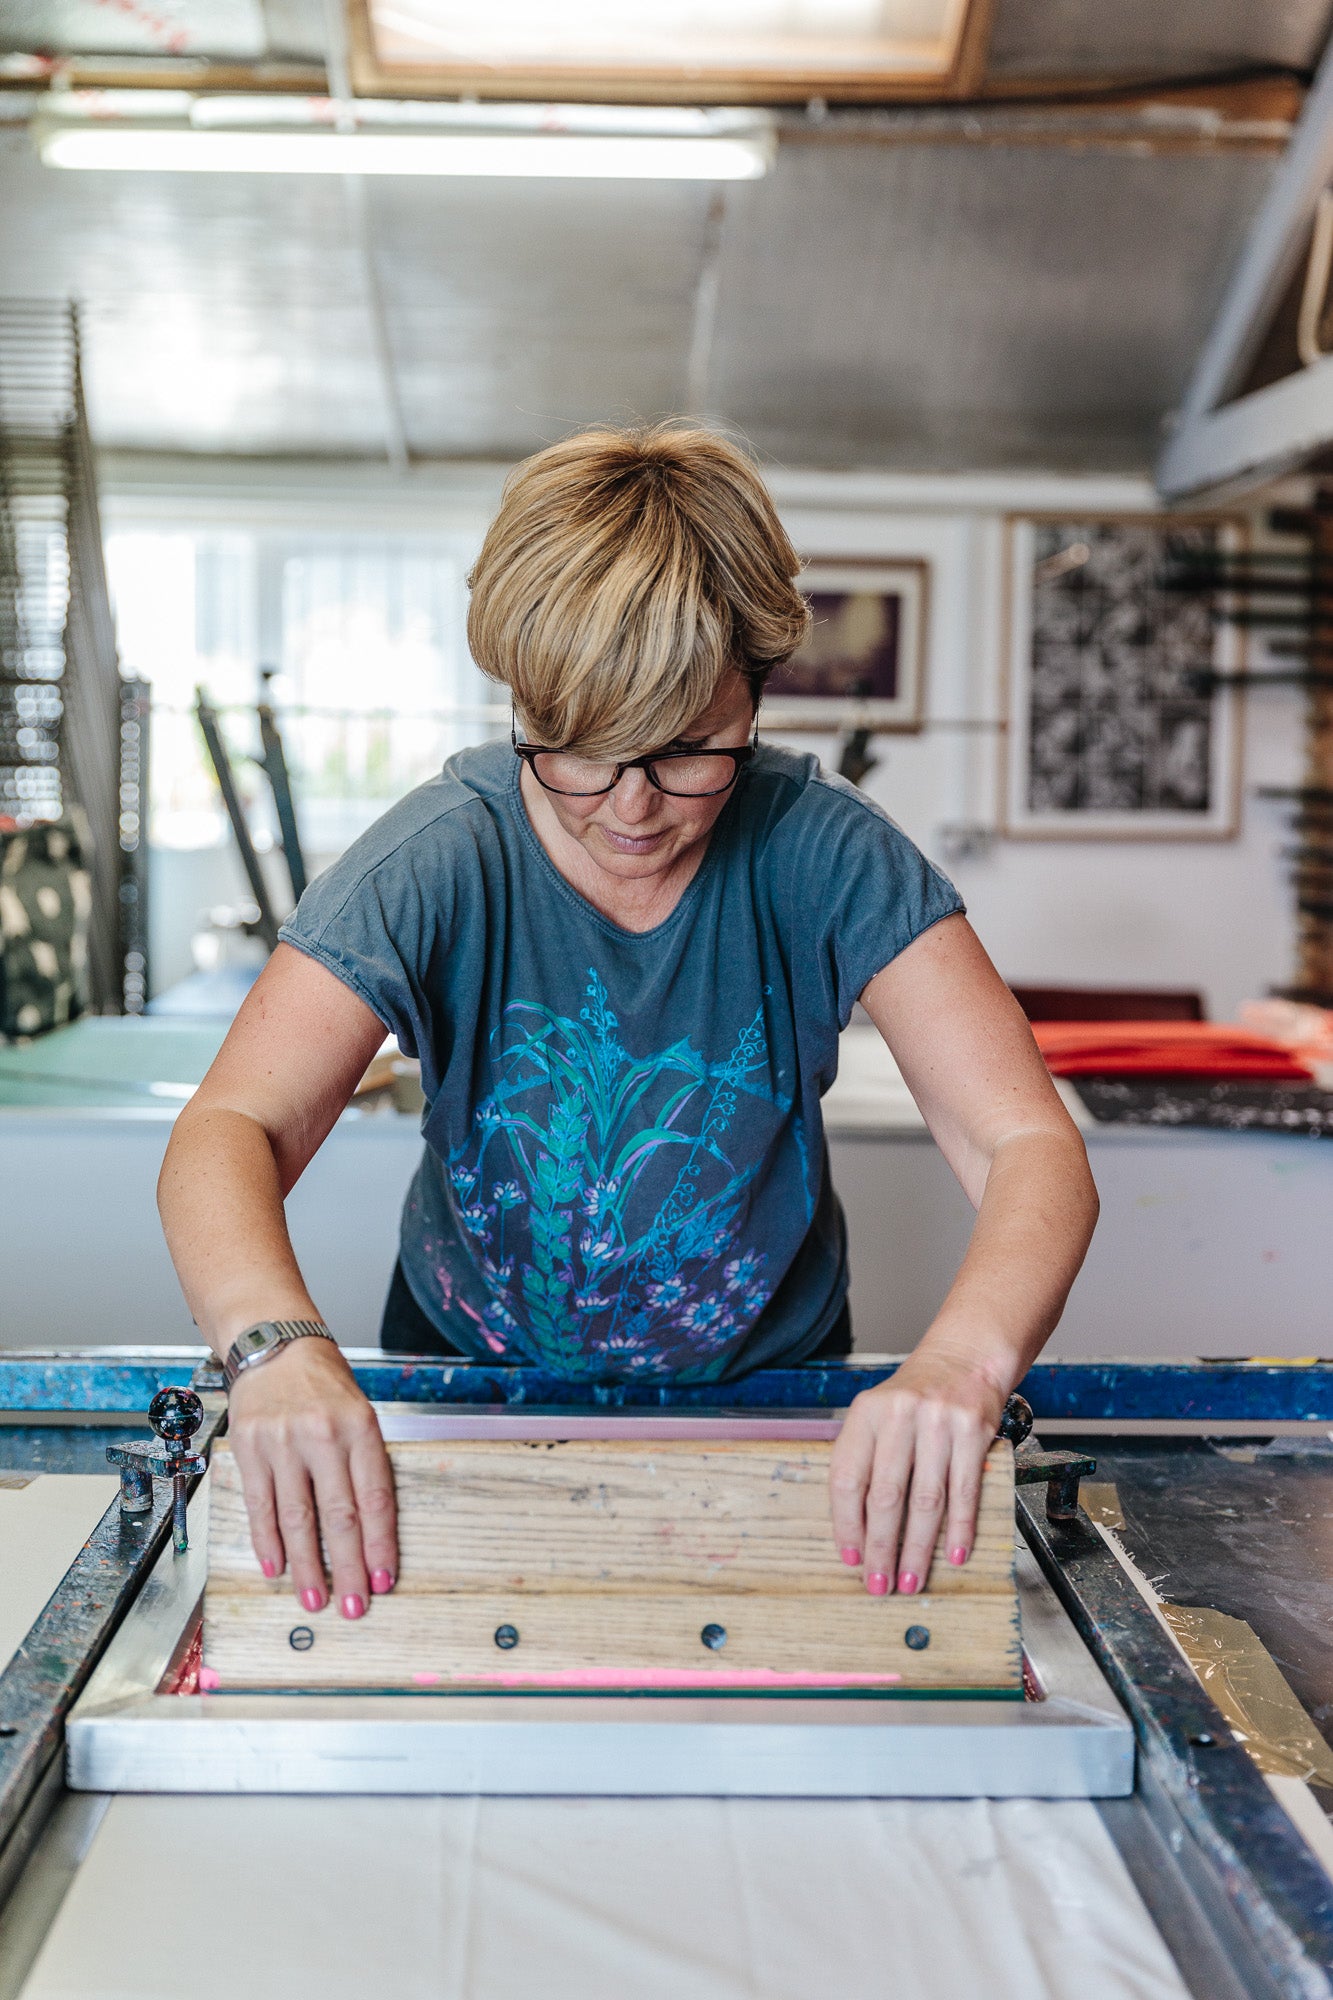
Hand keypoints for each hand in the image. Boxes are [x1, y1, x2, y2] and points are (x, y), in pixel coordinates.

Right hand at [226, 1338, 397, 1618]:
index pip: (374, 1497)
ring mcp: (282, 1442)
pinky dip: (267, 1541)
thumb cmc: (324, 1384)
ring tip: (314, 1598)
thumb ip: (364, 1463)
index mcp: (360, 1427)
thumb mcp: (359, 1412)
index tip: (384, 1580)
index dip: (379, 1544)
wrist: (274, 1345)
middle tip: (353, 1605)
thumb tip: (372, 1529)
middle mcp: (322, 1435)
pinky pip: (260, 1504)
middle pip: (338, 1515)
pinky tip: (276, 1567)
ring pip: (297, 1518)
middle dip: (348, 1567)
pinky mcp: (249, 1448)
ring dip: (306, 1565)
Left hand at [828, 1347, 1005, 1595]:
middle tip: (879, 1584)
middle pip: (885, 1496)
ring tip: (912, 1580)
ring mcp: (939, 1423)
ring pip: (925, 1501)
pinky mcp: (974, 1431)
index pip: (847, 1477)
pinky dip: (960, 1528)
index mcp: (866, 1413)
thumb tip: (855, 1530)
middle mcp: (900, 1415)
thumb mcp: (878, 1415)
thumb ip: (864, 1460)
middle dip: (881, 1548)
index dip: (846, 1524)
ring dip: (918, 1549)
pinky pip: (965, 1491)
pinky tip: (955, 1554)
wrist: (965, 1358)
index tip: (850, 1559)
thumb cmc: (915, 1397)